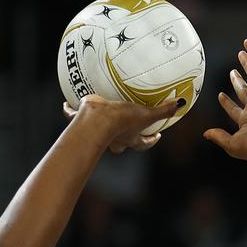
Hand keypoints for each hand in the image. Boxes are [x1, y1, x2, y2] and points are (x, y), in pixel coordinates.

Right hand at [63, 95, 180, 153]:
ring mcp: (98, 132)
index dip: (151, 141)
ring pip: (98, 132)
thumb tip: (181, 102)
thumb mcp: (145, 114)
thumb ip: (163, 110)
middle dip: (124, 139)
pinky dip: (69, 111)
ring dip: (98, 125)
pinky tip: (66, 104)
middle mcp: (114, 139)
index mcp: (129, 138)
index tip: (157, 136)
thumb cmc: (121, 121)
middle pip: (121, 143)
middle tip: (127, 128)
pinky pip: (73, 116)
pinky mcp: (81, 122)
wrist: (96, 121)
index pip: (143, 144)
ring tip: (96, 114)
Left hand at [204, 39, 246, 167]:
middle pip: (244, 90)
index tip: (220, 95)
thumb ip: (218, 136)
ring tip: (242, 51)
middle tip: (232, 72)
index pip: (234, 109)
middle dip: (238, 80)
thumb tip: (206, 134)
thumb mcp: (231, 144)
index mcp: (246, 121)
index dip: (226, 102)